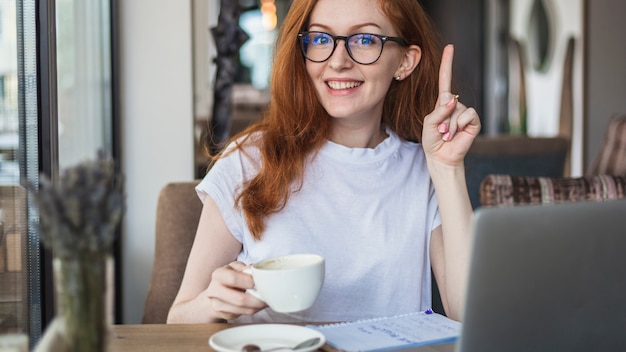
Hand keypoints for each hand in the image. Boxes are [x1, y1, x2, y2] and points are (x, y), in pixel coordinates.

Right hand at [204, 261, 266, 320]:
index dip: (249, 281)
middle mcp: (214, 291)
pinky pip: (243, 314)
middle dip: (257, 299)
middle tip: (268, 295)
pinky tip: (257, 304)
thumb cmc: (228, 277)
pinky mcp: (224, 315)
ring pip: (243, 309)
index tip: (259, 281)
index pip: (233, 279)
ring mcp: (217, 305)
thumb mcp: (235, 267)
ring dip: (258, 306)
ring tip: (266, 300)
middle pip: (239, 299)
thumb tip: (255, 270)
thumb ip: (244, 268)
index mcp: (218, 275)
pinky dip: (254, 309)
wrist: (215, 293)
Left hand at [421, 45, 480, 166]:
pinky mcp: (474, 121)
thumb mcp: (429, 123)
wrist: (441, 156)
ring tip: (447, 134)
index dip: (447, 63)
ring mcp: (465, 112)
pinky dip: (458, 125)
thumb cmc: (433, 140)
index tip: (450, 47)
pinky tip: (456, 134)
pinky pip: (467, 114)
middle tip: (439, 131)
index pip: (445, 79)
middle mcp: (455, 104)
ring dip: (449, 124)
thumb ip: (439, 110)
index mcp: (442, 102)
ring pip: (457, 109)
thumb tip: (454, 99)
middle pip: (447, 99)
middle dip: (441, 117)